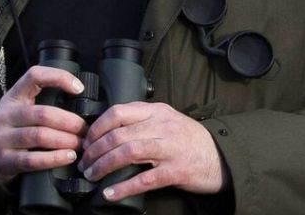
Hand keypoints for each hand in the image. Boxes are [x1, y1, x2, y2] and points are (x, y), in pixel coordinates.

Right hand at [0, 65, 88, 184]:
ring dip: (66, 141)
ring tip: (80, 144)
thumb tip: (80, 99)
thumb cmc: (14, 125)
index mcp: (14, 96)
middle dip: (70, 122)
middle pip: (43, 114)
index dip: (59, 78)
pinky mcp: (5, 161)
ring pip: (40, 136)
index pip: (34, 76)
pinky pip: (32, 160)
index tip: (79, 89)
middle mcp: (6, 115)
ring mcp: (2, 138)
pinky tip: (68, 157)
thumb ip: (44, 100)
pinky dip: (54, 159)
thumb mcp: (22, 106)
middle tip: (85, 129)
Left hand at [78, 101, 227, 200]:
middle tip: (84, 162)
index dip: (97, 127)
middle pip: (119, 134)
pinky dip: (123, 187)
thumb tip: (108, 131)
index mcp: (157, 111)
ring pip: (128, 152)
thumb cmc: (189, 140)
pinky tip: (110, 193)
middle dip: (95, 150)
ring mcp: (170, 148)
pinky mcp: (176, 171)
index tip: (86, 140)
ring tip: (92, 175)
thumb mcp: (167, 120)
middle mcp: (162, 126)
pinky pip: (144, 179)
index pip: (119, 111)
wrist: (220, 157)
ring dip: (104, 166)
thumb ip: (142, 121)